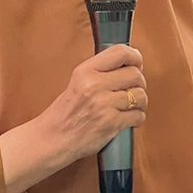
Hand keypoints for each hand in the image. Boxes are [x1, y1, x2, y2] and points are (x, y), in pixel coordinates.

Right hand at [0, 45, 145, 192]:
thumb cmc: (65, 113)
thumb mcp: (77, 83)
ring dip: (140, 103)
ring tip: (130, 107)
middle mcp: (95, 85)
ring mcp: (104, 104)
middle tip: (132, 90)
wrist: (51, 140)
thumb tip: (131, 64)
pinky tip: (127, 119)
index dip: (135, 57)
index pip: (121, 52)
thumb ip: (101, 72)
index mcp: (86, 71)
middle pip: (136, 74)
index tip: (137, 64)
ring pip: (141, 96)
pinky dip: (136, 119)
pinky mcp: (111, 123)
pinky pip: (139, 115)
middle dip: (139, 83)